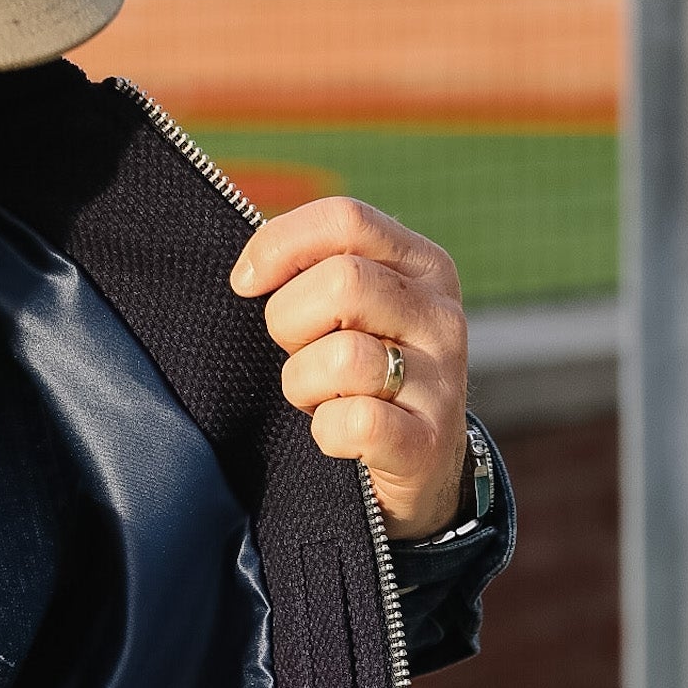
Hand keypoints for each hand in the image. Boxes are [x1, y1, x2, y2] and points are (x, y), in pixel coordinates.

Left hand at [230, 197, 468, 540]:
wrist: (424, 468)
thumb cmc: (366, 375)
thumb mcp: (357, 310)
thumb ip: (319, 270)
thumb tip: (250, 270)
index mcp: (423, 266)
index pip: (345, 219)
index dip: (280, 245)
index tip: (246, 282)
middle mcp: (441, 315)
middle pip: (341, 282)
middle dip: (290, 321)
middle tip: (295, 351)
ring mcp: (441, 381)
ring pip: (342, 357)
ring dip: (304, 384)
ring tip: (319, 396)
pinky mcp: (427, 442)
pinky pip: (355, 422)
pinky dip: (327, 432)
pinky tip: (337, 436)